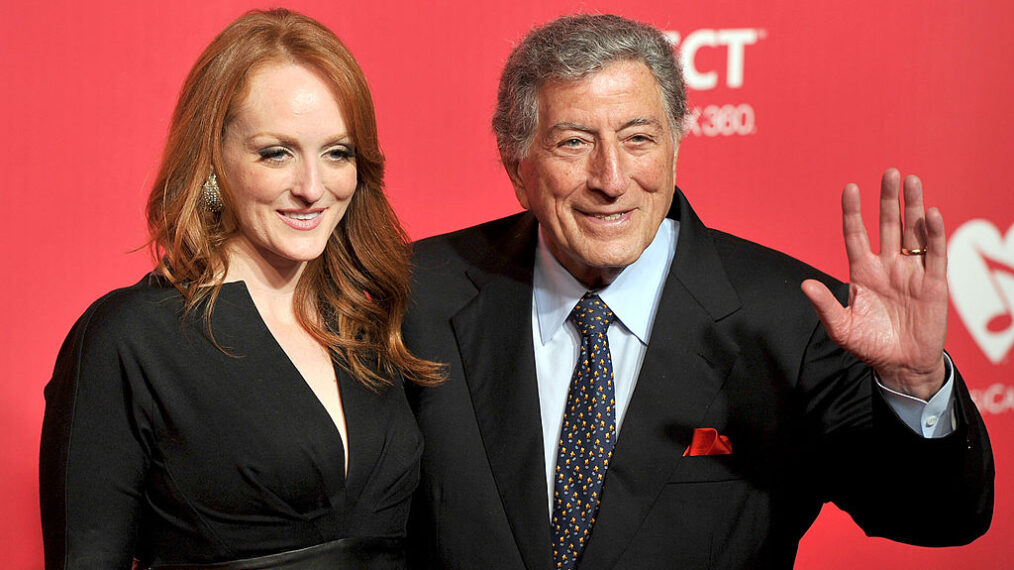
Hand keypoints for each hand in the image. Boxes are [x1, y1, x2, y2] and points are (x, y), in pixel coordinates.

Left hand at [801, 169, 947, 399]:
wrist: (900, 365)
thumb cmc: (869, 346)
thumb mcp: (841, 328)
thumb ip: (825, 306)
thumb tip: (804, 284)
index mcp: (862, 273)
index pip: (856, 235)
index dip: (853, 213)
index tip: (850, 188)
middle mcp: (887, 266)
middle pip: (887, 225)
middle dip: (888, 199)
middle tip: (890, 172)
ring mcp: (910, 273)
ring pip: (912, 233)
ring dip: (912, 207)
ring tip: (911, 181)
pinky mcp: (933, 284)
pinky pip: (934, 255)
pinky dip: (933, 234)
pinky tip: (929, 214)